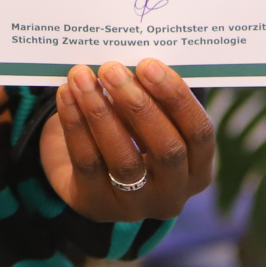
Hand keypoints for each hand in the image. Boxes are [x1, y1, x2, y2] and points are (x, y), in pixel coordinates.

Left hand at [38, 59, 213, 221]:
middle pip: (166, 149)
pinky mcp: (97, 206)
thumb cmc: (127, 135)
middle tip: (111, 68)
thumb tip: (130, 60)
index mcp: (197, 169)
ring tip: (82, 77)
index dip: (176, 98)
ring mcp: (135, 206)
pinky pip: (87, 163)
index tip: (148, 64)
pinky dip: (75, 125)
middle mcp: (173, 194)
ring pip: (123, 159)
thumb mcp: (147, 121)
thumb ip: (149, 96)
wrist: (84, 177)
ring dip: (101, 113)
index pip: (199, 133)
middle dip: (138, 104)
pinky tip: (66, 95)